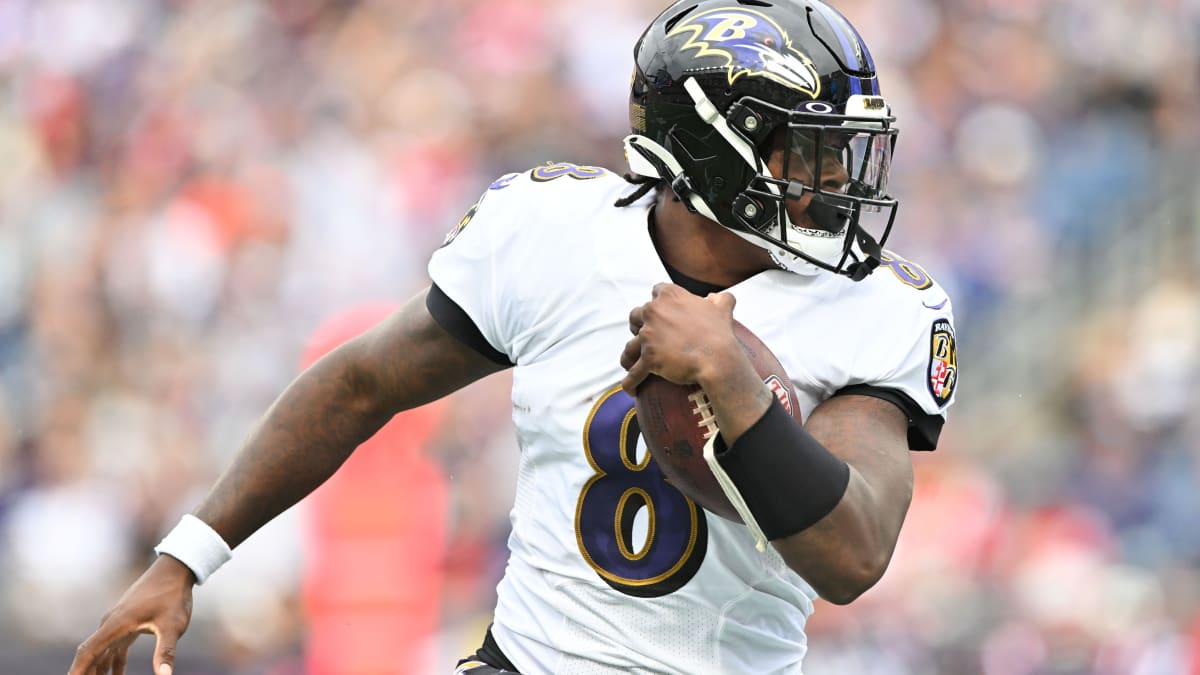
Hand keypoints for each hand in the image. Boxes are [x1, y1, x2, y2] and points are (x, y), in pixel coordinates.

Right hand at [69, 555, 195, 674]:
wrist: (175, 570)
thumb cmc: (173, 596)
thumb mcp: (173, 625)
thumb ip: (166, 651)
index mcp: (116, 624)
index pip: (88, 652)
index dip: (77, 671)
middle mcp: (112, 623)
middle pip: (91, 655)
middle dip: (86, 673)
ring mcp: (118, 623)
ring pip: (101, 652)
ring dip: (98, 670)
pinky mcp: (127, 623)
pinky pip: (113, 648)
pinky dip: (111, 663)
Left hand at [620, 283, 742, 394]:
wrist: (718, 359)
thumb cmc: (720, 334)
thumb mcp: (722, 310)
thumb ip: (720, 299)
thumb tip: (719, 297)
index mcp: (670, 296)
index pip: (656, 291)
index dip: (657, 302)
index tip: (661, 311)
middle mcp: (654, 311)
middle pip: (636, 315)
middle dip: (638, 325)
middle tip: (646, 336)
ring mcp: (649, 335)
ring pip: (630, 346)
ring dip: (629, 355)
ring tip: (631, 363)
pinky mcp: (648, 357)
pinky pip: (634, 373)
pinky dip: (630, 382)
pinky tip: (630, 389)